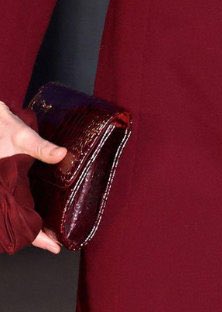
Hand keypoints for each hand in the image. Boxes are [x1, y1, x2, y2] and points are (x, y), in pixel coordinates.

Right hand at [0, 100, 65, 252]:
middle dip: (33, 236)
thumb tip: (62, 154)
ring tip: (47, 232)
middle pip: (14, 225)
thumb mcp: (22, 136)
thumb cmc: (2, 127)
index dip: (36, 238)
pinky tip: (34, 214)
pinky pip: (9, 206)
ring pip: (10, 219)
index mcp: (4, 185)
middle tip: (54, 242)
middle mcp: (1, 193)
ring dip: (26, 226)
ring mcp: (1, 191)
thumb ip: (41, 147)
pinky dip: (21, 214)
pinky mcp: (3, 186)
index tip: (54, 247)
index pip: (18, 222)